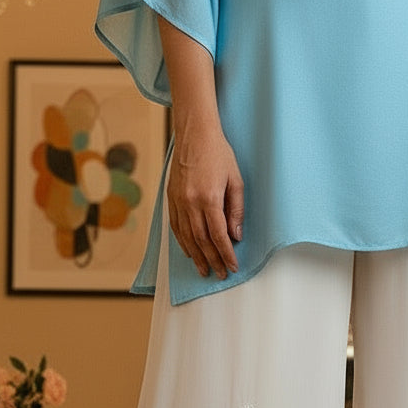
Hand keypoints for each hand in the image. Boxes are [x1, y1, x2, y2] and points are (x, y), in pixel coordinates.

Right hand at [167, 129, 243, 278]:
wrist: (194, 134)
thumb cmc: (218, 153)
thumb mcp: (236, 180)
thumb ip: (236, 210)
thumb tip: (235, 235)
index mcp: (209, 198)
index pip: (218, 235)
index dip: (226, 254)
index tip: (233, 266)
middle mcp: (190, 202)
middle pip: (201, 240)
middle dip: (212, 260)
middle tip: (220, 274)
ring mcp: (178, 201)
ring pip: (186, 236)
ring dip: (196, 256)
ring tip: (204, 270)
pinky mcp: (171, 198)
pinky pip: (175, 226)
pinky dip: (182, 242)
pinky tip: (189, 252)